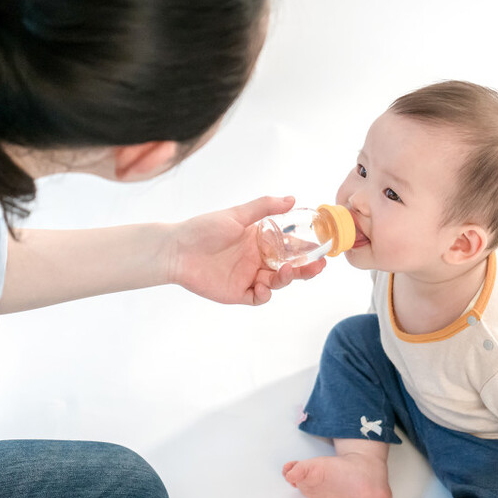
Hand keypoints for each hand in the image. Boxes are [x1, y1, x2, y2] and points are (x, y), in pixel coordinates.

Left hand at [167, 195, 325, 305]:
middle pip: (289, 268)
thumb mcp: (237, 215)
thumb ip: (264, 208)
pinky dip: (265, 294)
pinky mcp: (237, 293)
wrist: (176, 250)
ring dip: (286, 279)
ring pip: (276, 283)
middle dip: (305, 269)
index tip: (321, 248)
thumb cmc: (203, 229)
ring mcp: (248, 277)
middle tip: (319, 266)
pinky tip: (264, 287)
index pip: (290, 247)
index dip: (306, 250)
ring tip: (288, 271)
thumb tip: (293, 199)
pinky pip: (258, 297)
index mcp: (260, 240)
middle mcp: (257, 259)